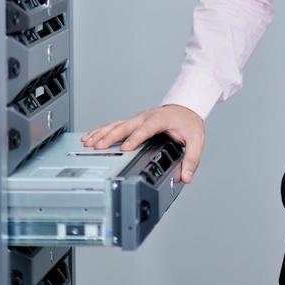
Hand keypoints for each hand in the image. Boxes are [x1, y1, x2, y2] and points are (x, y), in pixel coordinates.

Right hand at [80, 104, 204, 183]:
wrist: (185, 108)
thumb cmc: (188, 122)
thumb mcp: (196, 139)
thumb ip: (192, 159)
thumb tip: (186, 177)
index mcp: (161, 119)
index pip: (147, 128)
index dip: (136, 138)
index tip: (126, 148)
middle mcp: (146, 117)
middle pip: (126, 125)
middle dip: (111, 136)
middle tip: (98, 146)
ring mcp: (138, 119)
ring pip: (117, 124)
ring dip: (102, 133)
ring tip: (89, 143)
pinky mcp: (133, 122)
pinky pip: (115, 125)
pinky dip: (102, 131)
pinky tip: (90, 137)